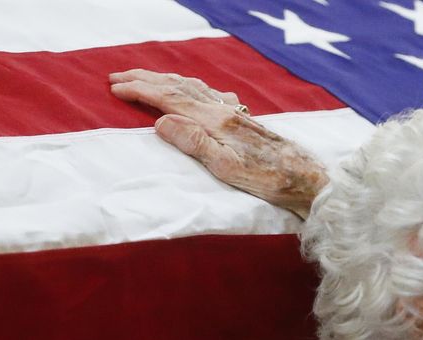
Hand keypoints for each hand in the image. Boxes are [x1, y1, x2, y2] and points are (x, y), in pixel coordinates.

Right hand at [109, 69, 327, 218]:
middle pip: (179, 87)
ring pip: (194, 88)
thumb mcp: (227, 168)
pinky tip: (198, 91)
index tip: (115, 87)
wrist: (307, 179)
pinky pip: (210, 95)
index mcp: (216, 121)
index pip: (170, 98)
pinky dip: (192, 88)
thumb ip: (195, 143)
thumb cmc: (268, 180)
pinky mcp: (245, 122)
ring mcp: (236, 114)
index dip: (141, 90)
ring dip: (166, 80)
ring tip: (147, 79)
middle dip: (147, 79)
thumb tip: (161, 121)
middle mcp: (225, 111)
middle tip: (118, 77)